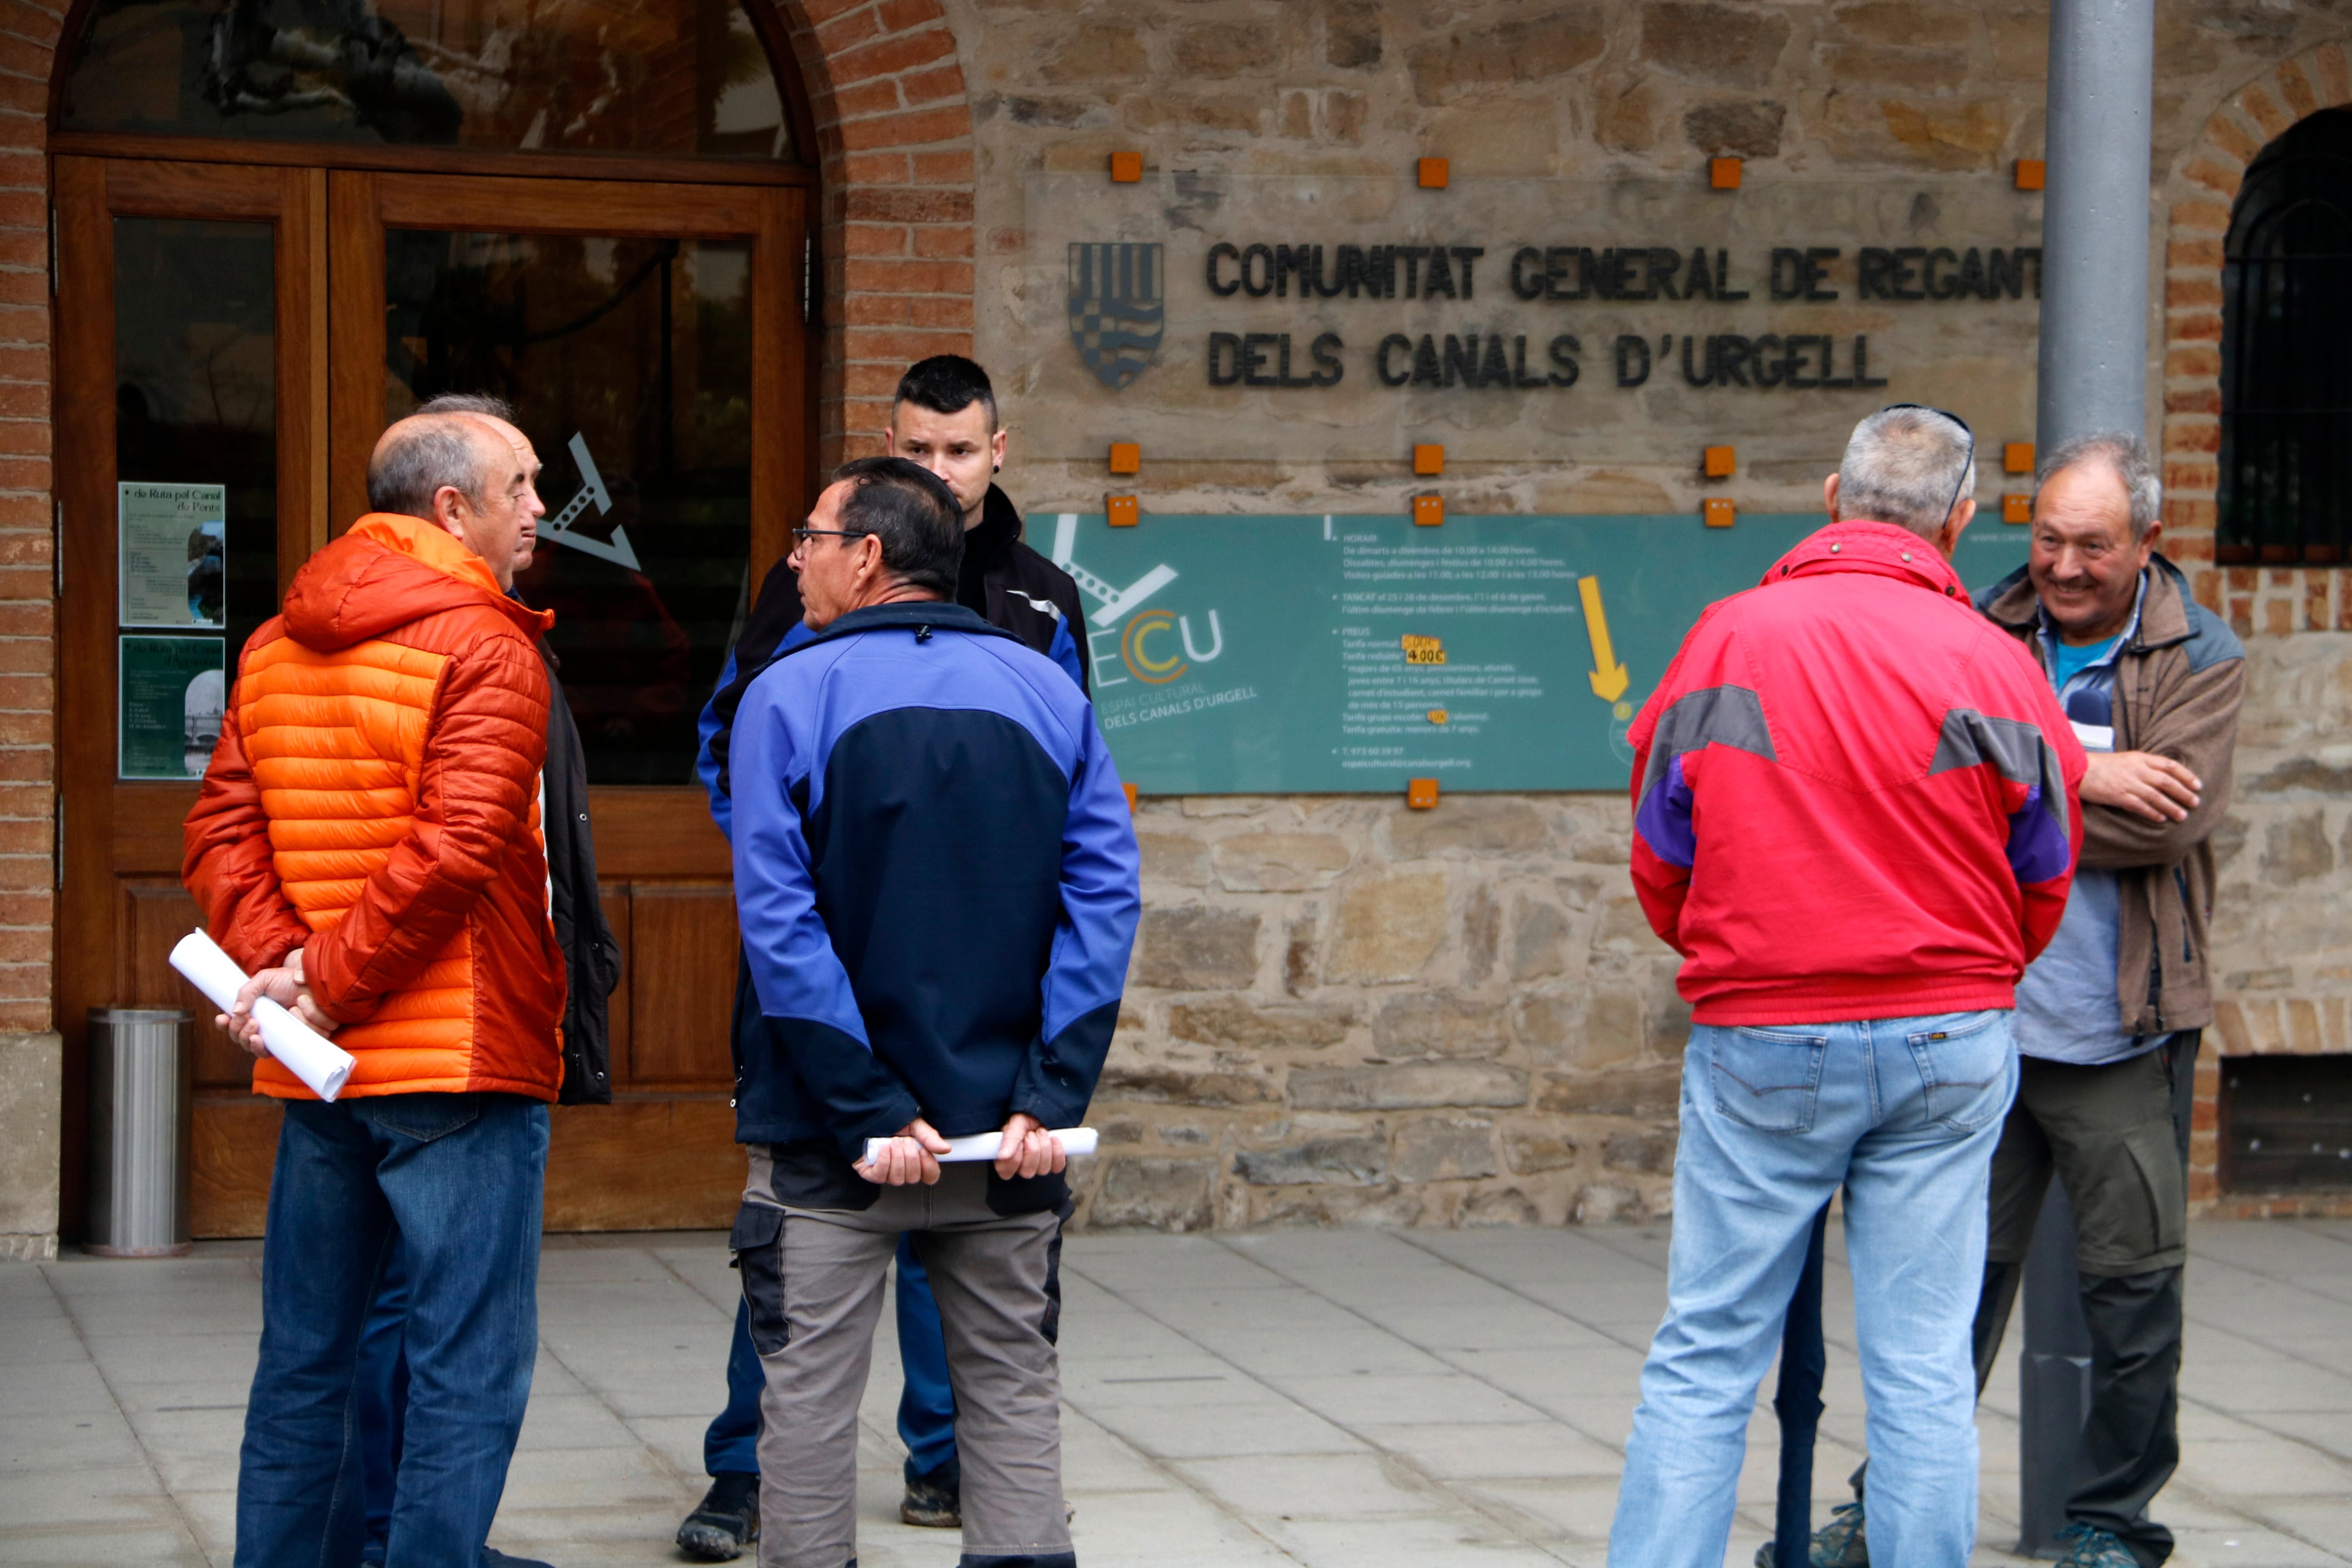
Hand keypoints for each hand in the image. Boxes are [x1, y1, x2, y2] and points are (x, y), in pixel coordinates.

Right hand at [216, 949, 334, 1056]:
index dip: (226, 1026)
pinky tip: (299, 1010)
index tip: (222, 1018)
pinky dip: (300, 1024)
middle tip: (251, 1022)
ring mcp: (282, 1038)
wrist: (314, 980)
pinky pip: (296, 1045)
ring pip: (266, 1050)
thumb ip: (248, 992)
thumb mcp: (265, 979)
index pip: (233, 1028)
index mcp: (253, 1016)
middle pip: (246, 1044)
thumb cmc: (288, 980)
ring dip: (273, 1032)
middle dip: (244, 1035)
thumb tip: (235, 1011)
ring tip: (288, 1010)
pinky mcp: (303, 1040)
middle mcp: (266, 1030)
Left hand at [856, 1117, 948, 1185]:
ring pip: (898, 1179)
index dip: (929, 1167)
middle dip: (910, 1157)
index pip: (930, 1176)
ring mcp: (886, 1173)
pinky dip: (884, 1161)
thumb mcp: (914, 1125)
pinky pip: (880, 1175)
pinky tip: (884, 1148)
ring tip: (893, 1141)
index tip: (923, 1150)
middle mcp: (902, 1169)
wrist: (867, 1115)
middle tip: (905, 1141)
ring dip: (897, 1158)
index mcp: (916, 1160)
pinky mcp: (870, 1173)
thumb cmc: (890, 1121)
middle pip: (913, 1178)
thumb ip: (929, 1137)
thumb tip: (946, 1149)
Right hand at [994, 1112, 1066, 1179]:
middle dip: (1032, 1149)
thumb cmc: (1024, 1120)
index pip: (1007, 1172)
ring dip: (1044, 1147)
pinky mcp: (1053, 1164)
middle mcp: (1021, 1168)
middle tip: (1031, 1134)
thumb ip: (1009, 1139)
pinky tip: (1053, 1139)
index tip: (1019, 1141)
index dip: (1015, 1156)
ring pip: (1043, 1170)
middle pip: (1027, 1172)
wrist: (1040, 1115)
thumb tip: (1003, 1156)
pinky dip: (1057, 1152)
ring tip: (1041, 1132)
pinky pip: (1057, 1166)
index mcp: (1006, 1160)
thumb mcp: (1015, 1124)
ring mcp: (1038, 1168)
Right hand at [2081, 750, 2201, 823]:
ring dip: (2172, 806)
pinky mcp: (2118, 796)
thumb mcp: (2126, 759)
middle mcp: (2136, 769)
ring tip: (2183, 815)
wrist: (2077, 769)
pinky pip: (2140, 806)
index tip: (2197, 785)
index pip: (2169, 765)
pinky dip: (2152, 813)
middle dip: (2184, 793)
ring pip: (2156, 796)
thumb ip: (2144, 765)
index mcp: (2139, 758)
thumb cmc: (2101, 765)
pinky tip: (2161, 819)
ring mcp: (2127, 783)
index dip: (2186, 775)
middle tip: (2195, 802)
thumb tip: (2165, 776)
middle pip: (2167, 782)